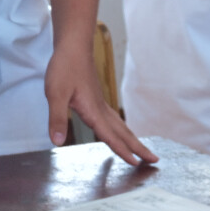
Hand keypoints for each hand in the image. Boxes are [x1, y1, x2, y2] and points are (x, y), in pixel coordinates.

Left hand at [45, 44, 157, 165]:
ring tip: (143, 150)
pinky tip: (120, 131)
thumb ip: (56, 118)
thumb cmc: (64, 68)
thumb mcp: (55, 94)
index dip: (122, 151)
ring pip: (121, 126)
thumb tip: (58, 142)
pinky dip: (121, 129)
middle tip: (154, 160)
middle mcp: (100, 109)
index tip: (136, 163)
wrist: (73, 46)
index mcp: (93, 111)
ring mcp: (100, 104)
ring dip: (132, 139)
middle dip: (138, 147)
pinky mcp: (96, 99)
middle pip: (123, 132)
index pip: (110, 136)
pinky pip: (114, 119)